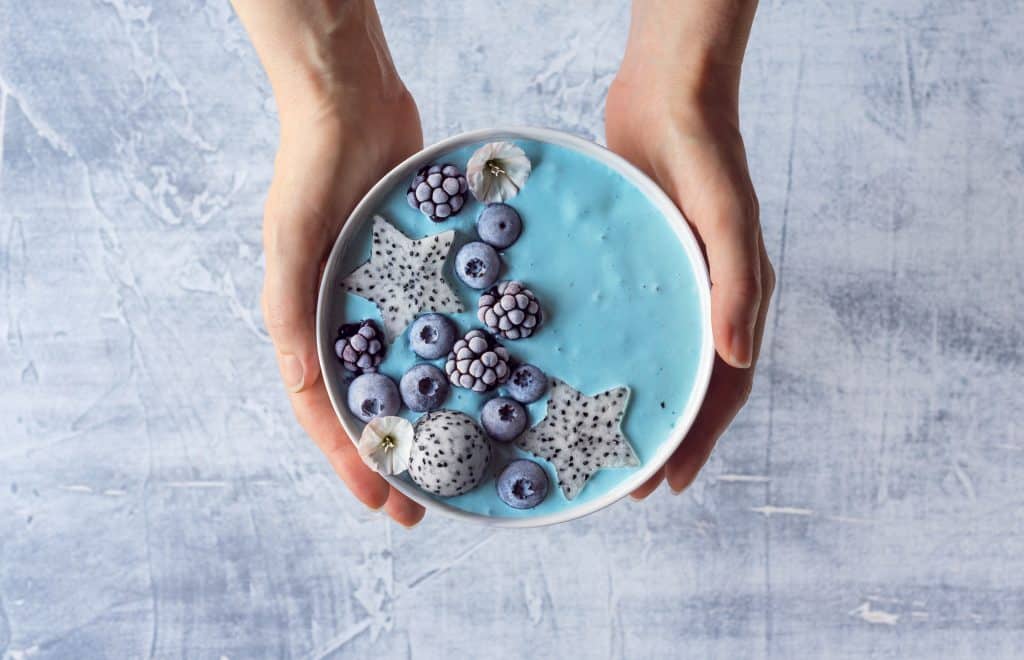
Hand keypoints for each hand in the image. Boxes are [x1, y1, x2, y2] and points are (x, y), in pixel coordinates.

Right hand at [261, 91, 426, 525]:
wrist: (353, 103)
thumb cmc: (312, 169)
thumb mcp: (291, 239)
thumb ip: (290, 310)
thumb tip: (299, 384)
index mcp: (306, 323)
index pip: (324, 411)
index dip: (350, 460)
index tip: (383, 502)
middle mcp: (345, 321)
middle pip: (370, 405)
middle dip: (397, 457)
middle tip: (427, 505)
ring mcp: (386, 302)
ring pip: (408, 375)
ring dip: (431, 419)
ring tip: (461, 461)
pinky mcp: (423, 276)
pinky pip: (441, 329)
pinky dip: (458, 361)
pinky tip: (490, 387)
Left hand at [606, 70, 774, 496]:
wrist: (668, 94)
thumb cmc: (705, 150)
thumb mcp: (724, 214)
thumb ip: (737, 284)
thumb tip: (738, 360)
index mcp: (739, 297)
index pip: (726, 386)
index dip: (700, 439)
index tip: (669, 483)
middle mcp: (708, 299)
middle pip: (690, 383)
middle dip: (663, 436)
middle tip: (626, 482)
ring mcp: (673, 282)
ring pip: (657, 357)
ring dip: (636, 401)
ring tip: (600, 441)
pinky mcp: (638, 264)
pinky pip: (627, 321)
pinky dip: (610, 353)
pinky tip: (573, 370)